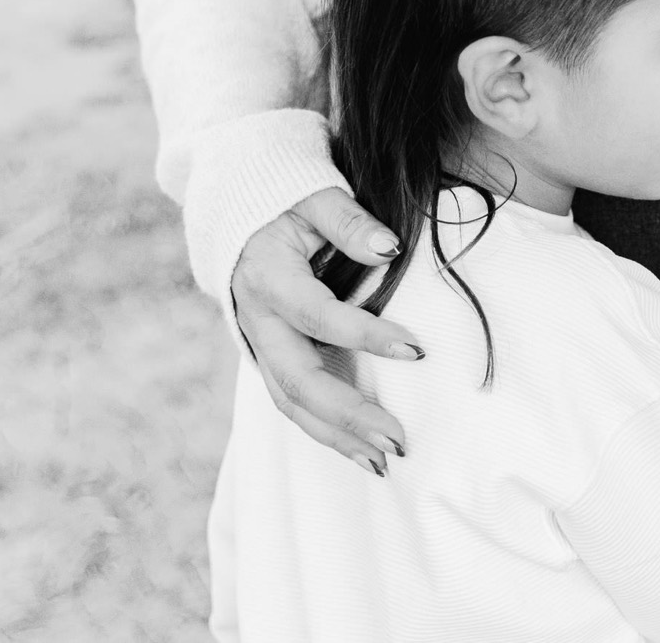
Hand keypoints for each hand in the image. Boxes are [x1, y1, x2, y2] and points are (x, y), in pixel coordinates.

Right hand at [231, 187, 421, 475]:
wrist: (241, 220)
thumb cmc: (288, 204)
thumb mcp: (315, 196)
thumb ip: (349, 221)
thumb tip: (389, 247)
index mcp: (270, 277)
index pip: (318, 315)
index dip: (366, 334)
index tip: (419, 349)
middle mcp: (258, 321)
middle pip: (298, 380)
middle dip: (349, 414)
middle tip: (398, 440)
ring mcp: (258, 347)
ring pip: (291, 404)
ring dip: (337, 437)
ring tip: (385, 462)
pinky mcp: (266, 362)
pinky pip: (293, 405)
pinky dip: (326, 433)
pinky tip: (363, 455)